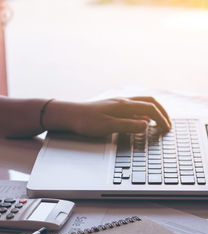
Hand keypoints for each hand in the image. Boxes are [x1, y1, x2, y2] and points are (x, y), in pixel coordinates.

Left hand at [43, 96, 170, 136]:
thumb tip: (146, 125)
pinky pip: (133, 106)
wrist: (68, 115)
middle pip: (149, 102)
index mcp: (123, 105)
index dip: (162, 119)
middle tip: (167, 125)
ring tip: (157, 122)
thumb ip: (128, 125)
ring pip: (141, 102)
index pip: (150, 108)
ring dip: (153, 111)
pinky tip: (139, 120)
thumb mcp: (108, 126)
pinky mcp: (111, 106)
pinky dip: (142, 112)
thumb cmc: (85, 121)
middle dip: (162, 112)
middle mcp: (122, 101)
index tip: (167, 129)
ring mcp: (117, 103)